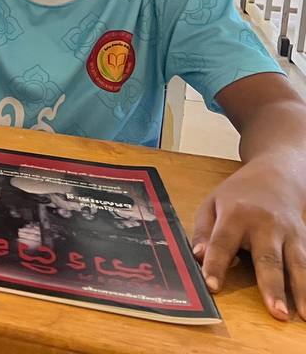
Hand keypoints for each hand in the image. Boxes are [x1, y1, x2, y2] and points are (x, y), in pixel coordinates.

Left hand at [192, 160, 305, 320]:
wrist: (276, 175)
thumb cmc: (237, 194)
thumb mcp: (211, 204)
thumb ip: (203, 231)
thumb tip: (197, 257)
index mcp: (235, 214)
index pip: (223, 242)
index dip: (216, 264)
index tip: (212, 286)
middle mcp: (265, 224)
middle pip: (268, 258)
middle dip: (272, 287)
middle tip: (277, 313)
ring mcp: (289, 232)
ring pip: (297, 263)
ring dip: (300, 291)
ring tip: (301, 316)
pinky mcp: (304, 238)